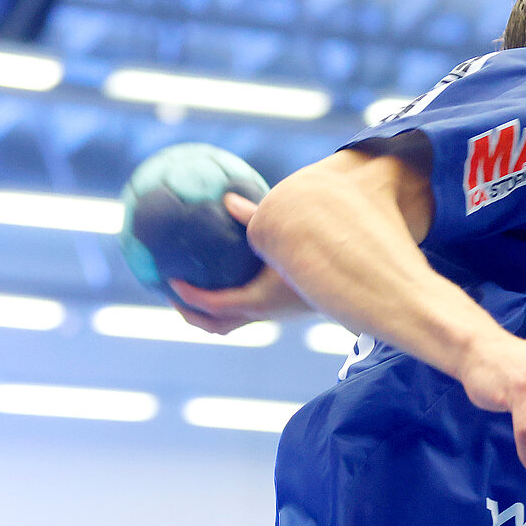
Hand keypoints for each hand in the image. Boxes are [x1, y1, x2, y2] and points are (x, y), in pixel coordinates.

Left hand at [165, 193, 311, 333]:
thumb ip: (256, 217)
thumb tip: (226, 198)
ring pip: (231, 322)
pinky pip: (245, 309)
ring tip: (191, 292)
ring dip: (209, 312)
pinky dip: (228, 300)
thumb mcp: (285, 236)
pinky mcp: (278, 309)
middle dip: (191, 314)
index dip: (189, 297)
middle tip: (171, 295)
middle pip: (217, 326)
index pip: (215, 305)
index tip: (171, 282)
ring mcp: (271, 315)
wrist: (354, 284)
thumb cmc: (318, 258)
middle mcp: (263, 314)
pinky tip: (226, 275)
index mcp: (259, 301)